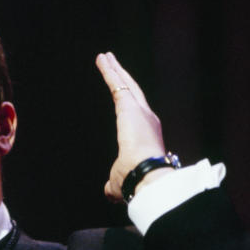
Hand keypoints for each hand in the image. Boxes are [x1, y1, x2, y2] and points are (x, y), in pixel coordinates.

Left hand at [95, 52, 170, 201]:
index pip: (136, 113)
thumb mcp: (120, 182)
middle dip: (124, 78)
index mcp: (147, 135)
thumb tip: (108, 192)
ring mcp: (140, 111)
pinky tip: (102, 59)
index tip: (124, 94)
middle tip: (115, 64)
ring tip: (106, 57)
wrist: (146, 176)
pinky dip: (109, 70)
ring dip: (115, 69)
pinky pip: (116, 83)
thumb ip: (113, 184)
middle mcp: (147, 119)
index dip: (129, 101)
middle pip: (132, 92)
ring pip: (125, 84)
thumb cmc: (136, 181)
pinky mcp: (129, 106)